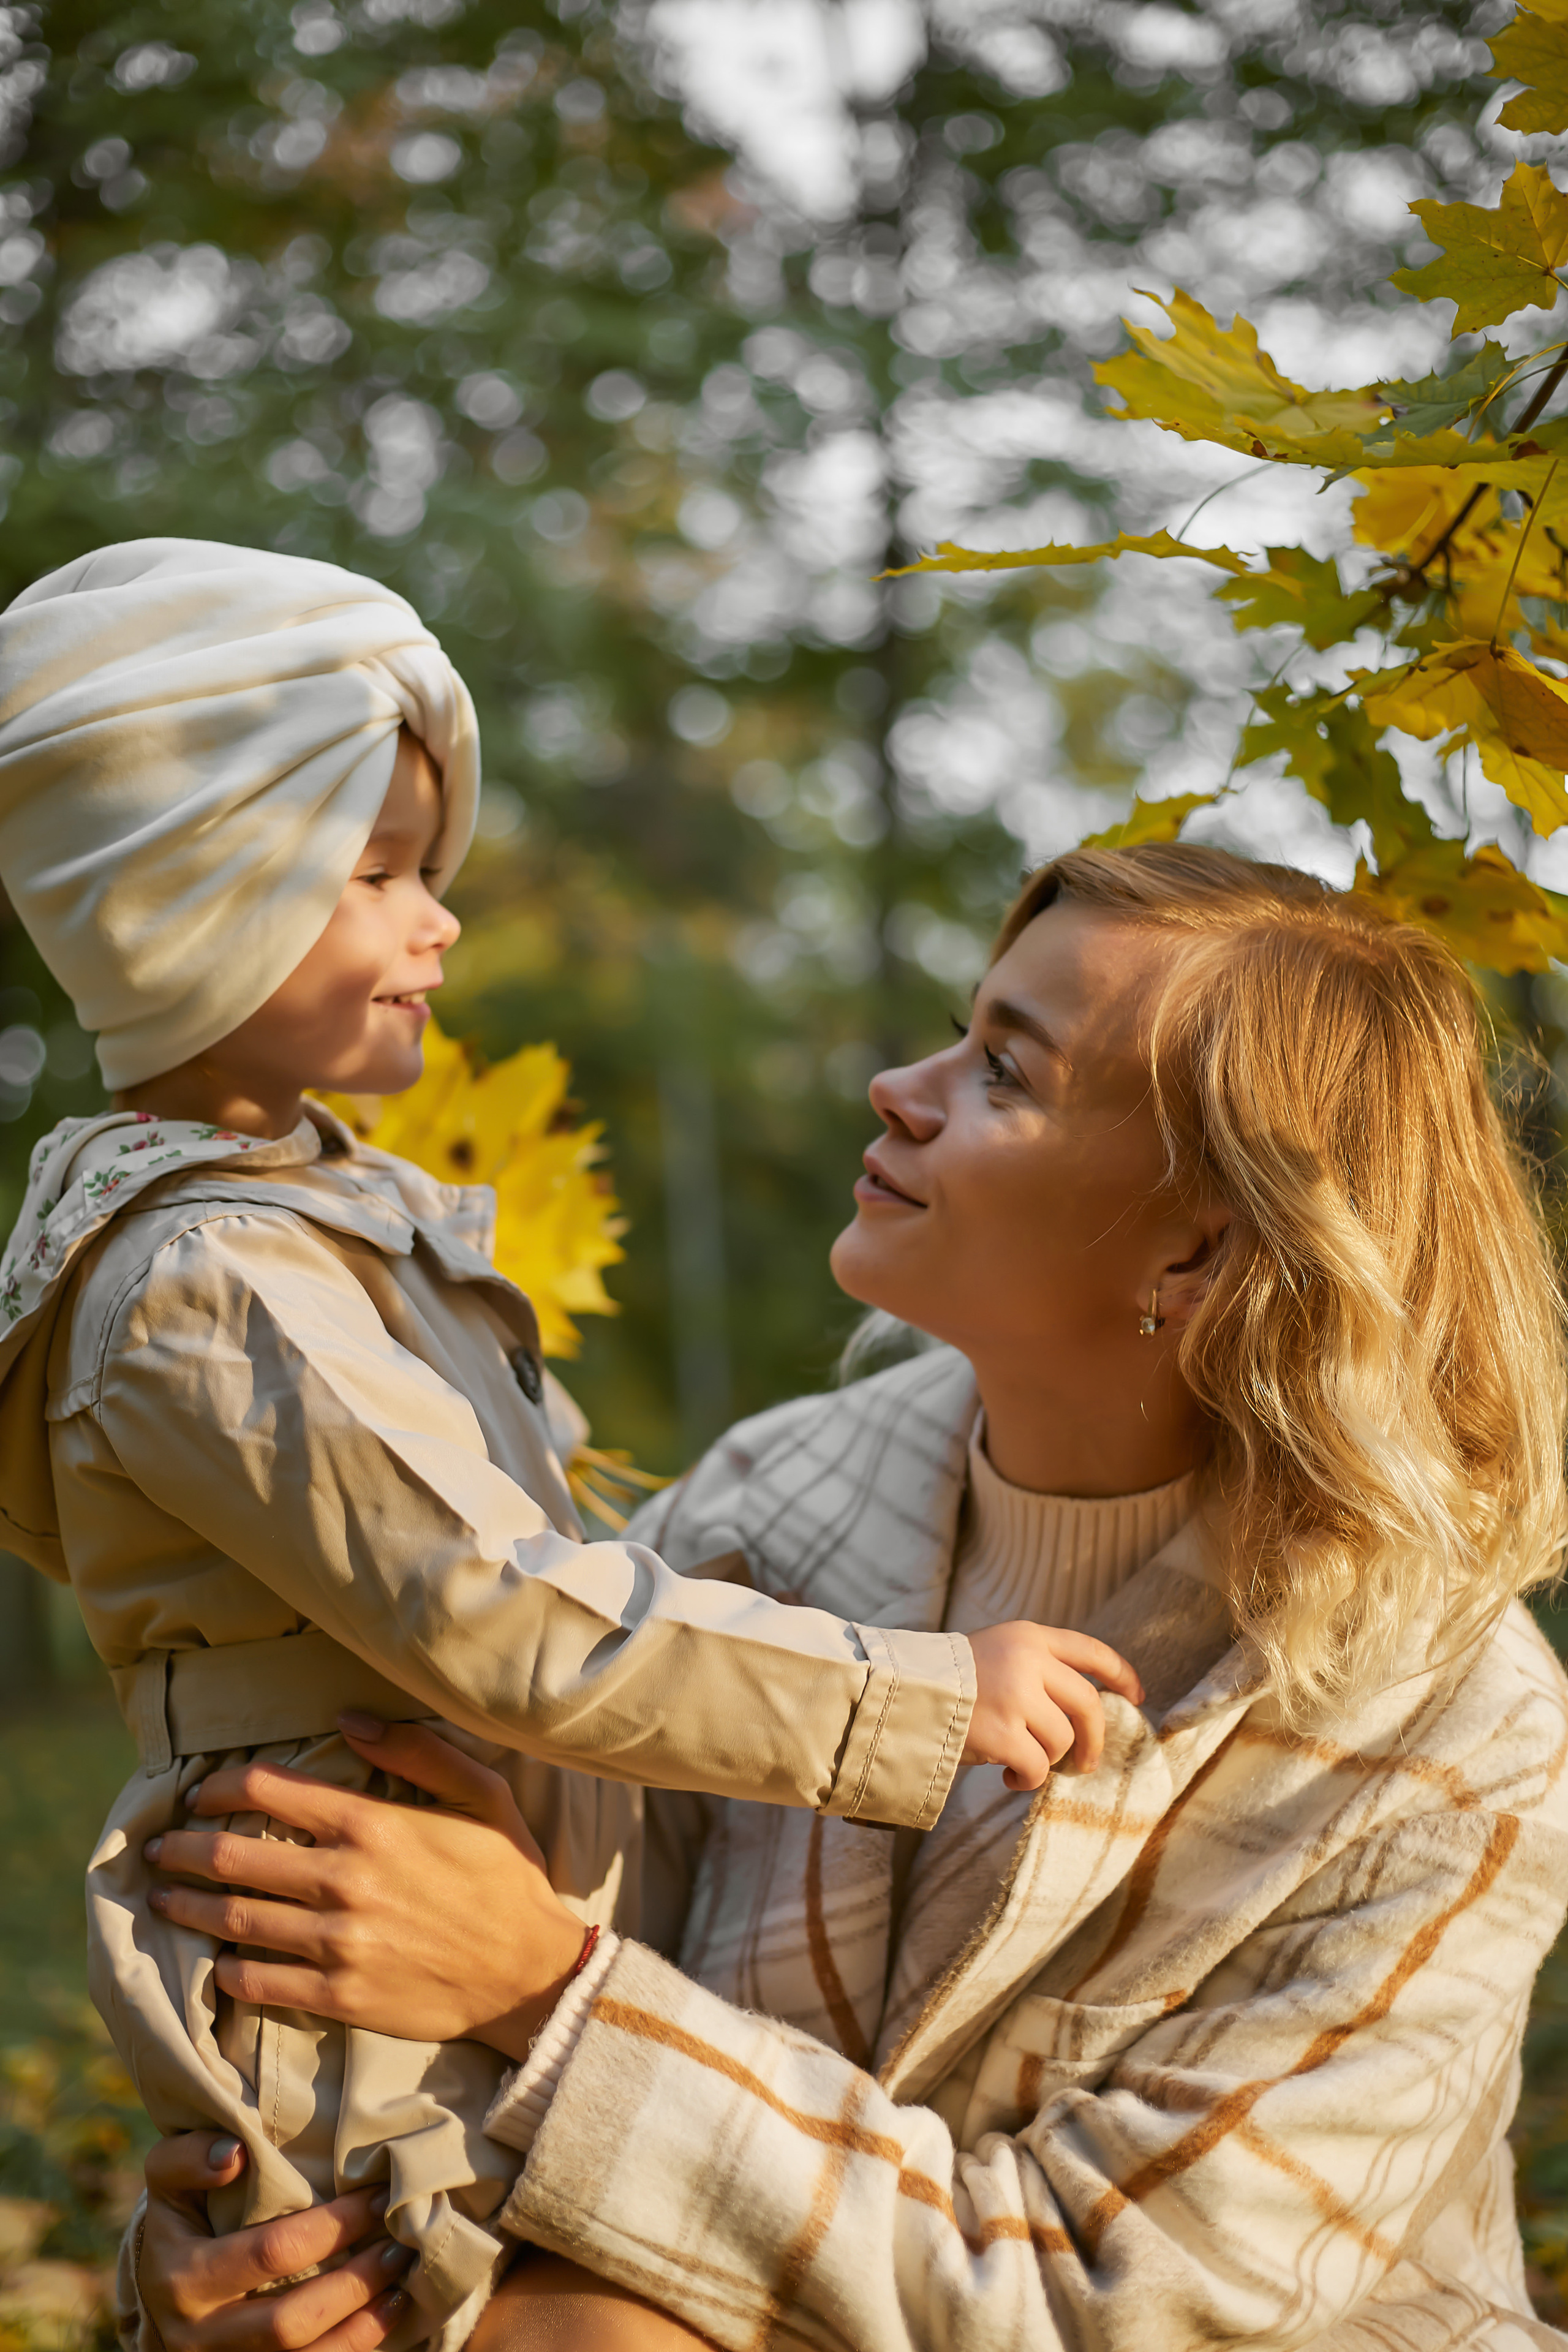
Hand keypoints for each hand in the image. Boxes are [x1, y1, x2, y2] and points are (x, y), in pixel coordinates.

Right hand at [138, 2131, 409, 2351]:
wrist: (156, 2288)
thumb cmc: (180, 2219)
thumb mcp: (167, 2181)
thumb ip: (187, 2158)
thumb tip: (235, 2155)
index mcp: (183, 2279)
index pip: (270, 2253)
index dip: (332, 2226)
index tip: (377, 2195)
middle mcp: (199, 2336)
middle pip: (289, 2321)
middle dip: (354, 2283)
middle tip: (398, 2243)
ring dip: (361, 2326)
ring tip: (401, 2283)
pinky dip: (351, 2348)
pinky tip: (384, 2315)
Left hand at [144, 1719, 587, 2061]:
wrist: (532, 1973)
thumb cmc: (506, 1876)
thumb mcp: (481, 1794)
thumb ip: (416, 1750)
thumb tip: (350, 1720)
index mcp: (372, 1824)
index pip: (268, 1792)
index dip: (220, 1788)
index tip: (199, 1793)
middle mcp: (344, 1880)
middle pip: (232, 1857)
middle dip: (182, 1847)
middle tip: (158, 1847)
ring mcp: (338, 1943)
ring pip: (233, 1921)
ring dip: (186, 1907)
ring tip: (162, 1899)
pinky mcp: (339, 1996)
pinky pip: (259, 1983)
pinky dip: (227, 1971)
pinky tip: (217, 1962)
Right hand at [963, 1623, 1143, 1789]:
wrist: (897, 1690)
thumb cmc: (945, 1680)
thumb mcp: (994, 1654)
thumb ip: (1034, 1671)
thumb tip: (1081, 1717)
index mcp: (1027, 1637)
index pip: (1090, 1651)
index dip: (1120, 1674)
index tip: (1137, 1695)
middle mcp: (1028, 1661)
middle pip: (1088, 1704)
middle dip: (1094, 1739)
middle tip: (1086, 1763)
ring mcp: (1017, 1696)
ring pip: (1062, 1741)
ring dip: (1046, 1760)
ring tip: (1020, 1763)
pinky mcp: (1003, 1732)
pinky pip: (1036, 1768)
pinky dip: (1026, 1781)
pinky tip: (1007, 1778)